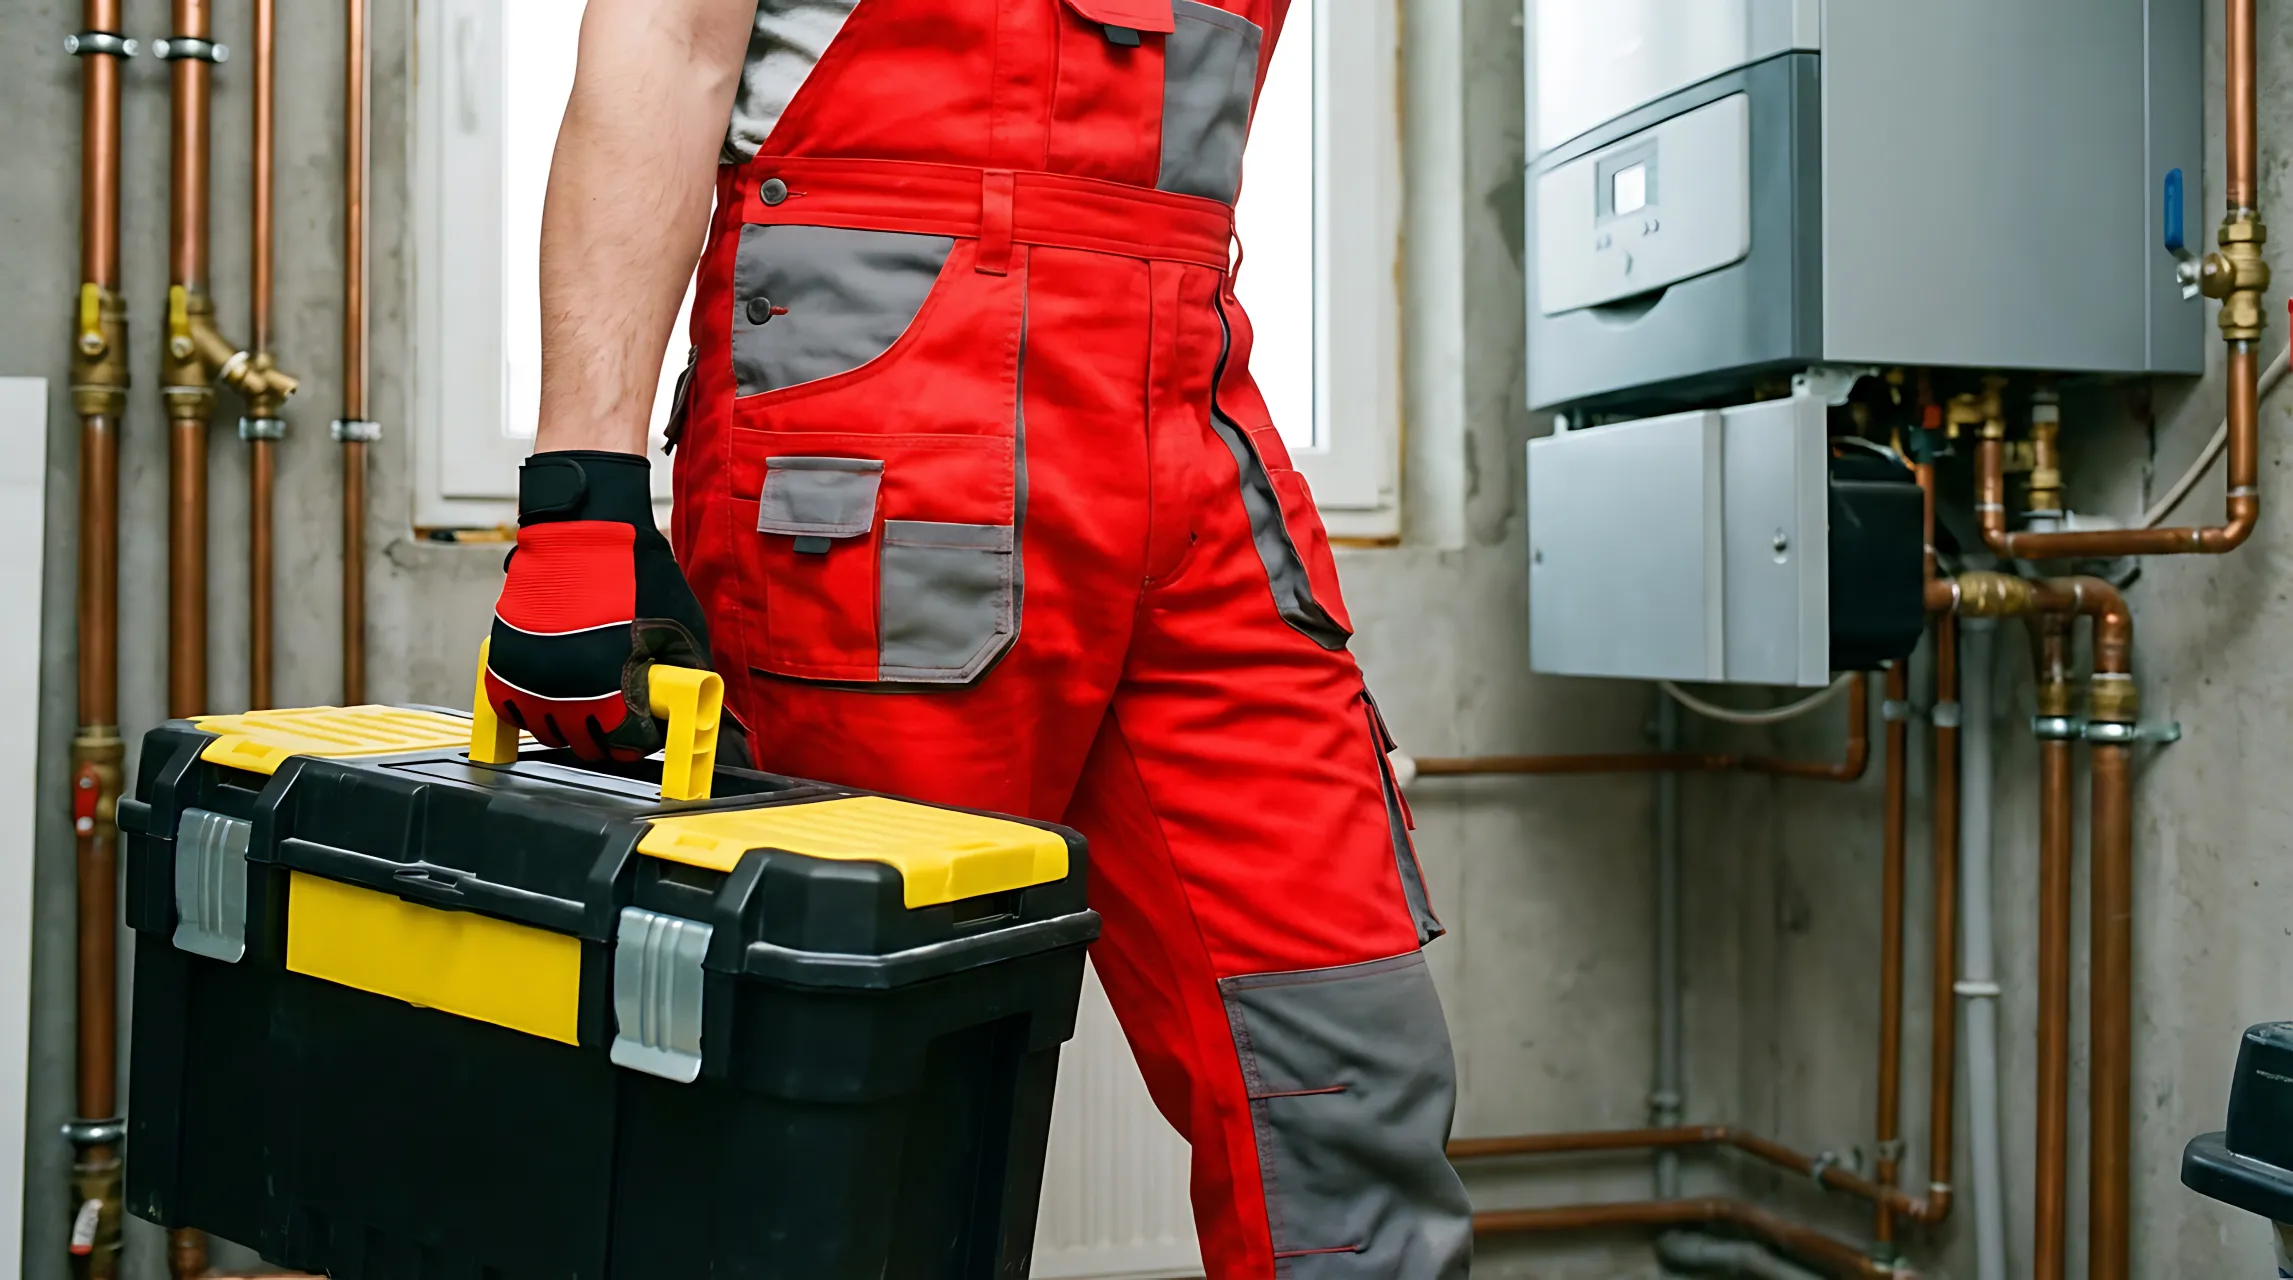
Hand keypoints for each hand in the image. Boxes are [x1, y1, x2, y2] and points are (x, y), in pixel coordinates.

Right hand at [484, 450, 712, 759]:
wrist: (584, 533)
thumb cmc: (637, 575)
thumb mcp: (683, 628)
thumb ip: (688, 672)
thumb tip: (691, 702)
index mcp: (614, 695)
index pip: (628, 748)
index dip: (642, 739)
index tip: (645, 726)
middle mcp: (568, 698)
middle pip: (586, 747)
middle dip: (606, 736)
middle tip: (616, 717)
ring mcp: (530, 684)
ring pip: (547, 733)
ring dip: (567, 725)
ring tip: (585, 705)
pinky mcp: (503, 665)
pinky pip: (510, 710)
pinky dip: (529, 710)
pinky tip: (551, 696)